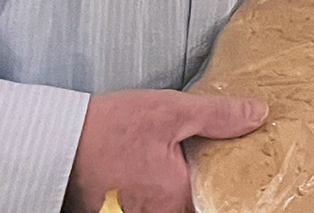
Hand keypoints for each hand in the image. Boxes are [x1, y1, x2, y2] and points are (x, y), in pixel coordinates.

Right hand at [64, 89, 266, 212]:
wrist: (55, 140)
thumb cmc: (108, 129)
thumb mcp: (172, 111)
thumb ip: (219, 116)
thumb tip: (257, 115)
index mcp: (175, 195)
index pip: (216, 201)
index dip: (228, 187)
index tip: (236, 170)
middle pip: (190, 203)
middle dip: (200, 184)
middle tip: (207, 158)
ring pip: (166, 203)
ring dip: (175, 185)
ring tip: (176, 158)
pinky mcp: (110, 209)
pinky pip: (143, 201)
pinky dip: (151, 186)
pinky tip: (151, 163)